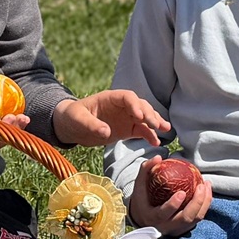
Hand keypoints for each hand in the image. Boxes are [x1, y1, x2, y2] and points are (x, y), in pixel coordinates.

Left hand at [52, 87, 169, 147]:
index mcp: (110, 98)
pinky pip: (141, 131)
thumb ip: (91, 125)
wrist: (72, 127)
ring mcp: (126, 117)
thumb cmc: (72, 117)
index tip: (140, 116)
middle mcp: (122, 106)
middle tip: (156, 125)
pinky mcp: (127, 129)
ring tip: (165, 129)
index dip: (135, 105)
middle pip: (140, 106)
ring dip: (155, 122)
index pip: (127, 97)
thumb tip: (106, 132)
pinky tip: (156, 142)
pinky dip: (150, 135)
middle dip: (149, 114)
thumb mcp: (78, 120)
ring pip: (145, 117)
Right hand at [129, 165, 214, 237]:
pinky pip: (198, 218)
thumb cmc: (142, 198)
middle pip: (185, 218)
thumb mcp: (140, 184)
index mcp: (153, 217)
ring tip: (206, 185)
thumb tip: (158, 157)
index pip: (163, 213)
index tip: (182, 192)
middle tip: (201, 185)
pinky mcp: (185, 228)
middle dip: (196, 202)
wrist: (144, 218)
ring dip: (204, 202)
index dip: (173, 205)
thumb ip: (146, 169)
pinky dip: (205, 205)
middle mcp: (166, 226)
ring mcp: (177, 229)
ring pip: (195, 219)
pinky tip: (206, 191)